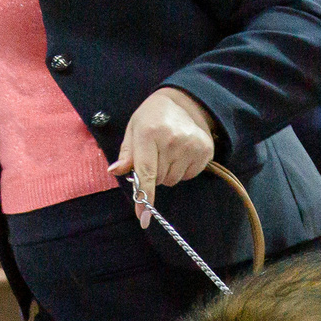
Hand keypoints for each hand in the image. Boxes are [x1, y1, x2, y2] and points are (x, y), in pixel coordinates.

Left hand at [110, 87, 217, 224]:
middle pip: (160, 180)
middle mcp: (172, 140)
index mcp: (149, 133)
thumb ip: (126, 154)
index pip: (146, 173)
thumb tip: (115, 171)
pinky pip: (188, 175)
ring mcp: (191, 146)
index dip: (144, 197)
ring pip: (174, 180)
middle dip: (154, 174)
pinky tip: (181, 152)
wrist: (181, 102)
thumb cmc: (151, 118)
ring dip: (169, 172)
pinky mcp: (205, 150)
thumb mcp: (133, 131)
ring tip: (169, 151)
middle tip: (155, 155)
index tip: (143, 218)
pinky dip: (182, 169)